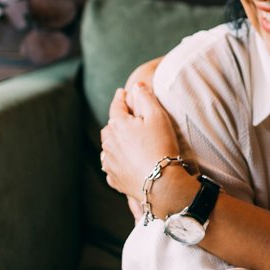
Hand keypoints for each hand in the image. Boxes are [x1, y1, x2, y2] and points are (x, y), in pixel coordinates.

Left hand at [99, 82, 187, 203]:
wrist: (161, 183)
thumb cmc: (161, 146)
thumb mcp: (158, 116)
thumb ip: (146, 97)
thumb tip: (136, 85)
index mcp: (117, 124)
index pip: (116, 105)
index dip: (121, 97)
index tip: (123, 92)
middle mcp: (108, 142)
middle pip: (110, 127)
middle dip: (118, 121)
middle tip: (128, 120)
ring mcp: (109, 162)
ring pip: (109, 146)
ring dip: (116, 142)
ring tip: (127, 142)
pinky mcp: (113, 178)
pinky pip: (112, 166)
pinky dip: (117, 161)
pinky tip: (126, 162)